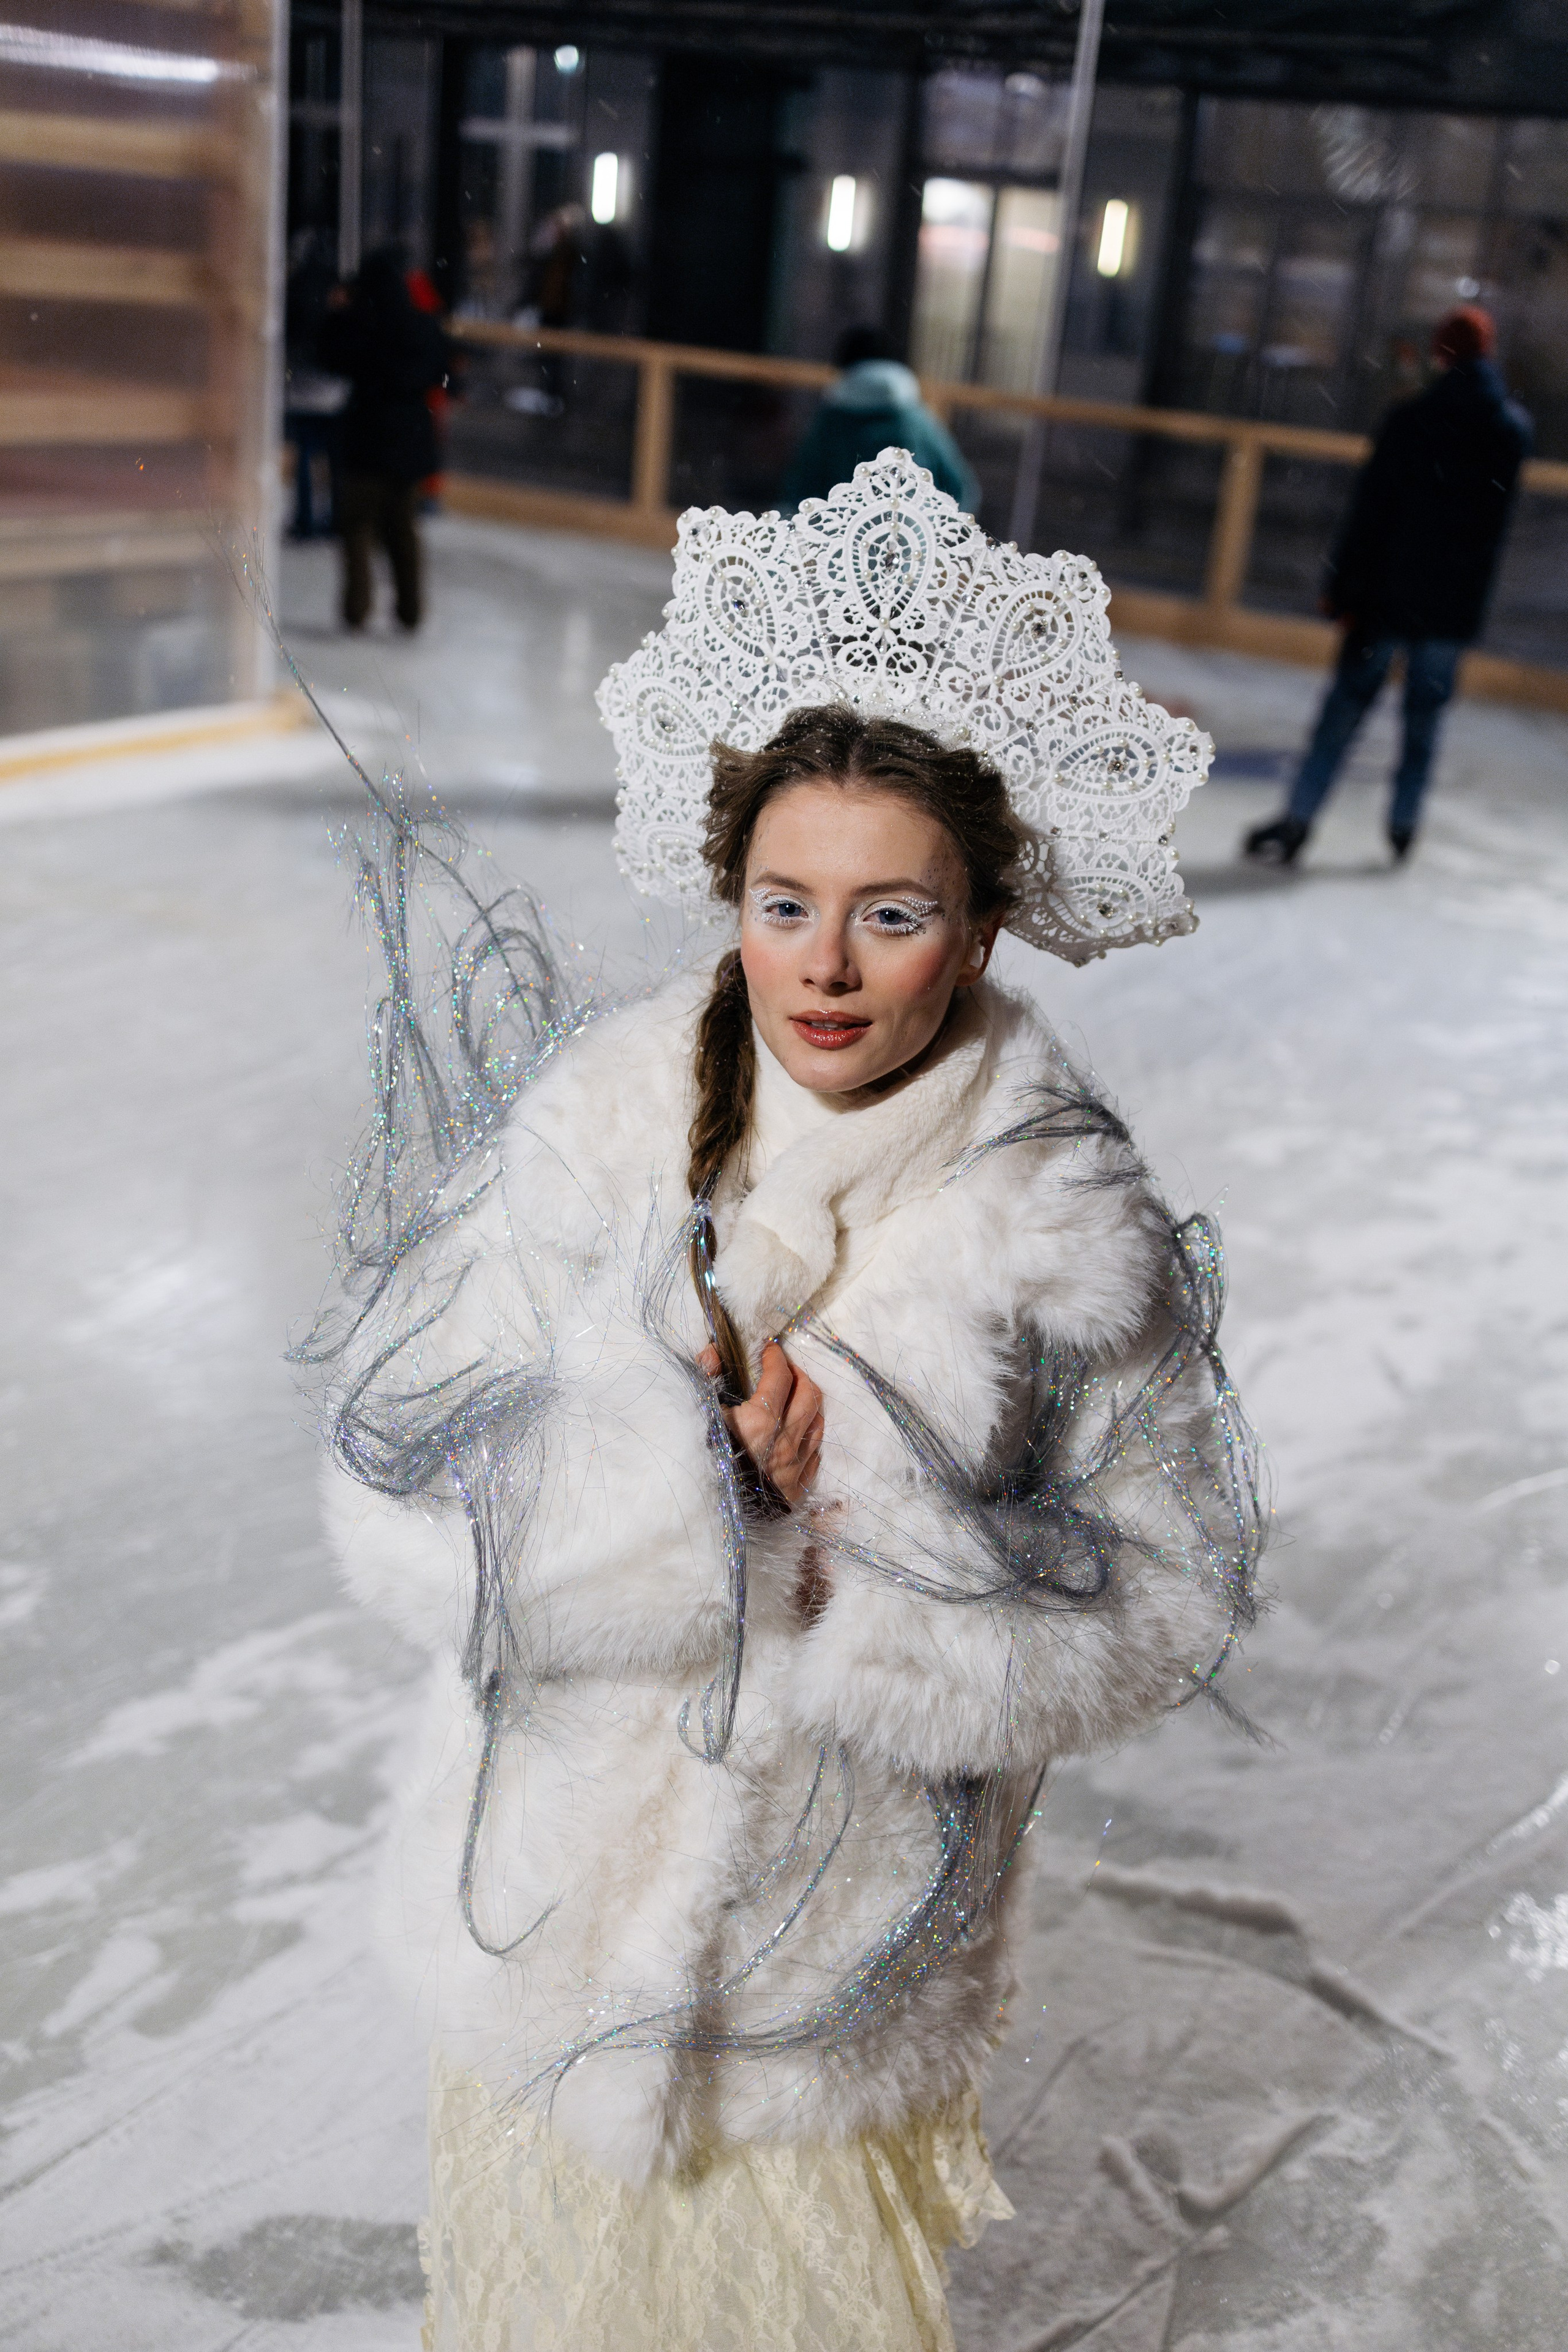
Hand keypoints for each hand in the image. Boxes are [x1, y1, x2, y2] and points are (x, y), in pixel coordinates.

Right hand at [696, 1338, 822, 1509]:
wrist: (706, 1515)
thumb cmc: (698, 1459)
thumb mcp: (696, 1414)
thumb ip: (705, 1378)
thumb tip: (713, 1350)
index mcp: (760, 1420)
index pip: (780, 1376)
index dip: (776, 1357)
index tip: (769, 1349)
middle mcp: (785, 1441)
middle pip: (809, 1396)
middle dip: (800, 1375)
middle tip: (787, 1369)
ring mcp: (794, 1467)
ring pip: (818, 1424)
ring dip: (810, 1404)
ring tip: (796, 1396)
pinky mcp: (797, 1490)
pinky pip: (815, 1455)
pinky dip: (810, 1436)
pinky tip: (798, 1433)